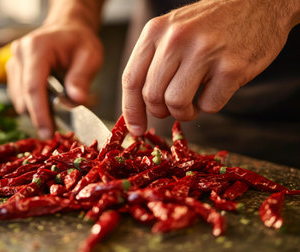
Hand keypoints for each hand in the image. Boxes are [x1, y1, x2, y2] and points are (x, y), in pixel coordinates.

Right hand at [7, 22, 102, 138]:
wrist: (68, 29)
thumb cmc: (80, 41)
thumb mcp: (90, 56)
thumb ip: (81, 78)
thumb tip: (76, 100)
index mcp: (37, 48)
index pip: (33, 87)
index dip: (39, 113)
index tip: (48, 133)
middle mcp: (19, 54)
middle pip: (23, 95)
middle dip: (38, 116)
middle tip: (55, 132)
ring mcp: (13, 63)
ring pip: (19, 98)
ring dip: (36, 111)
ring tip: (56, 116)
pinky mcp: (13, 72)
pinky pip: (19, 96)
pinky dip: (33, 105)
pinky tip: (48, 106)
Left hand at [122, 0, 299, 135]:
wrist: (258, 3)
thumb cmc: (210, 24)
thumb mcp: (173, 31)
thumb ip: (154, 61)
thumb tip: (138, 107)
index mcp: (156, 31)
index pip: (132, 79)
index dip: (131, 110)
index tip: (136, 129)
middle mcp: (176, 39)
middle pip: (152, 96)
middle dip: (161, 111)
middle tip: (175, 106)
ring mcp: (204, 52)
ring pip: (176, 103)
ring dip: (185, 112)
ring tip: (194, 102)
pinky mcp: (231, 67)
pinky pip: (209, 105)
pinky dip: (211, 105)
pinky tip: (217, 88)